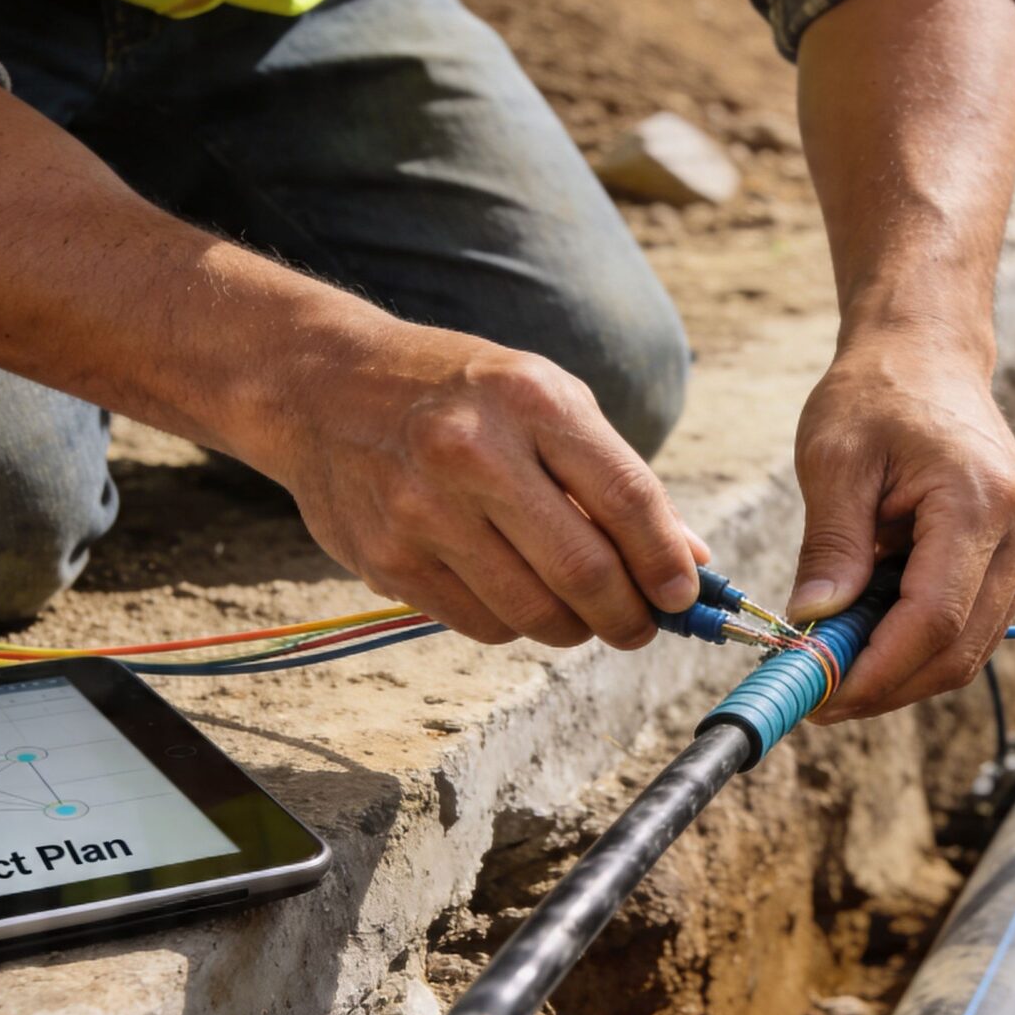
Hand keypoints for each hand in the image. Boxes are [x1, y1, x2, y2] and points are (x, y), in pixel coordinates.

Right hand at [252, 320, 705, 646]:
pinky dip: (514, 624)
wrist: (325, 386)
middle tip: (640, 625)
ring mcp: (422, 510)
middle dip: (628, 615)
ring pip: (533, 613)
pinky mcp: (387, 560)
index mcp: (530, 399)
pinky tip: (515, 594)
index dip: (666, 561)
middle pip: (583, 570)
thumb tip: (690, 558)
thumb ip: (616, 477)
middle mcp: (474, 453)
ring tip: (580, 613)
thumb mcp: (545, 399)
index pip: (627, 499)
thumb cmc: (459, 393)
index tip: (683, 594)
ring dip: (574, 629)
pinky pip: (480, 624)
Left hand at [786, 332, 1014, 720]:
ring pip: (969, 649)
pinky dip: (919, 645)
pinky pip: (973, 626)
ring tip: (834, 665)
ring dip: (901, 671)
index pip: (934, 619)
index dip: (876, 671)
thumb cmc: (878, 393)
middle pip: (958, 649)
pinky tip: (869, 636)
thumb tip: (814, 625)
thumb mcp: (834, 459)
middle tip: (815, 696)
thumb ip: (830, 545)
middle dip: (884, 685)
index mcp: (979, 501)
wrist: (929, 355)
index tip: (818, 694)